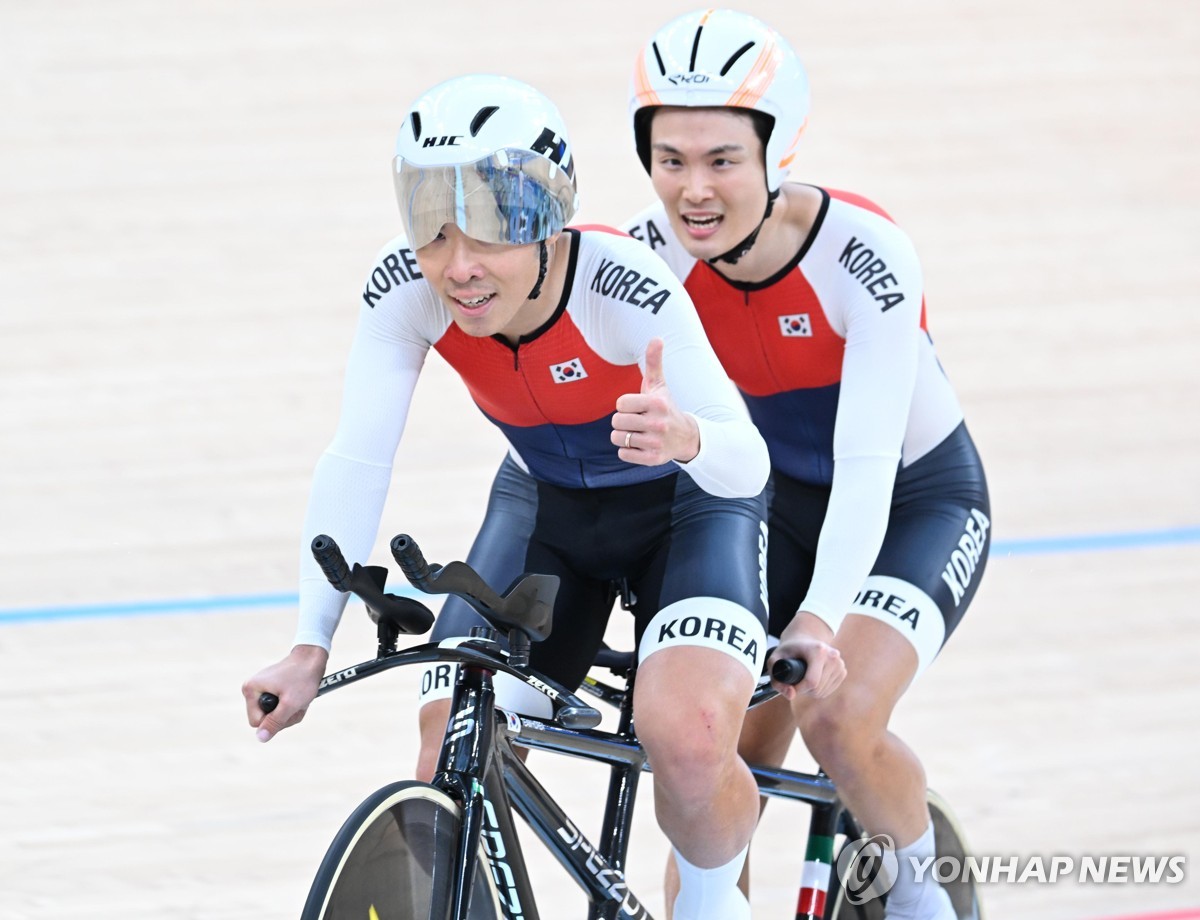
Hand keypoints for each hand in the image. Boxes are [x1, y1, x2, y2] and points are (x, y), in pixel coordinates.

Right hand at [241, 644, 327, 741]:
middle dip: (284, 716)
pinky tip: (299, 696)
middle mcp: (252, 689)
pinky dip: (291, 705)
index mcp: (250, 690)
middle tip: (298, 703)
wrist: (312, 657)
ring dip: (290, 711)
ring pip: (274, 715)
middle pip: (265, 719)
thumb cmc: (303, 678)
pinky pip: (279, 706)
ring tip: (300, 698)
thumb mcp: (290, 703)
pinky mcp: (271, 689)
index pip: (256, 722)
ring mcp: (261, 689)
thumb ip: (275, 722)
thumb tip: (260, 738)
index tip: (289, 707)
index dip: (275, 721)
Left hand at [611, 338, 699, 464]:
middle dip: (623, 421)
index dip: (625, 405)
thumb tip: (657, 337)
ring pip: (618, 438)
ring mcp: (656, 442)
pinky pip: (623, 454)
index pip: (620, 404)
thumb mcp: (660, 385)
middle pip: (617, 421)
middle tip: (637, 421)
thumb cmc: (666, 407)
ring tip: (638, 433)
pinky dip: (627, 451)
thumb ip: (654, 362)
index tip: (637, 407)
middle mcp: (658, 423)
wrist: (686, 437)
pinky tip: (640, 445)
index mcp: (657, 403)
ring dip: (623, 436)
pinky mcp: (653, 459)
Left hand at [768, 613, 845, 700]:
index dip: (799, 689)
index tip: (790, 685)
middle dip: (804, 690)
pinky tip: (812, 679)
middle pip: (817, 689)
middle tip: (795, 680)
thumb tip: (791, 695)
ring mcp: (839, 664)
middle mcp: (832, 656)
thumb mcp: (775, 660)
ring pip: (823, 692)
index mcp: (818, 650)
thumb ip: (777, 680)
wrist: (804, 639)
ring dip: (811, 691)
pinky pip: (829, 690)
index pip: (811, 682)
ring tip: (803, 678)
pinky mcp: (842, 670)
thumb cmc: (789, 650)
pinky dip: (819, 690)